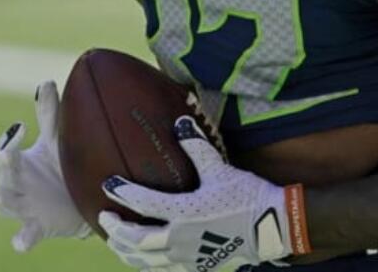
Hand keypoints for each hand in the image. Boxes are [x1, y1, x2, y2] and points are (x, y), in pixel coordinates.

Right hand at [0, 80, 90, 251]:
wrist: (80, 202)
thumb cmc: (62, 166)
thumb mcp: (56, 140)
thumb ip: (50, 113)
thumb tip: (46, 81)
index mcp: (19, 164)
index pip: (5, 152)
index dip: (8, 141)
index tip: (21, 127)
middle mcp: (17, 187)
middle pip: (1, 178)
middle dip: (2, 166)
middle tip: (6, 153)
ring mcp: (25, 208)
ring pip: (6, 205)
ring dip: (2, 201)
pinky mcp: (38, 228)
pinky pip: (25, 237)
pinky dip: (21, 240)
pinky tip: (20, 243)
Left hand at [99, 117, 310, 270]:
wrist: (273, 227)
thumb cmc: (247, 196)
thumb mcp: (221, 169)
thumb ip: (197, 146)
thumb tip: (181, 120)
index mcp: (185, 213)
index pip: (144, 204)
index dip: (123, 194)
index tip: (108, 184)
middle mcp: (182, 239)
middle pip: (138, 240)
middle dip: (117, 230)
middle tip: (104, 218)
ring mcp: (189, 257)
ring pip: (148, 261)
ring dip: (128, 252)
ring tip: (116, 243)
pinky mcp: (199, 267)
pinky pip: (166, 271)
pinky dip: (149, 266)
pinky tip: (144, 261)